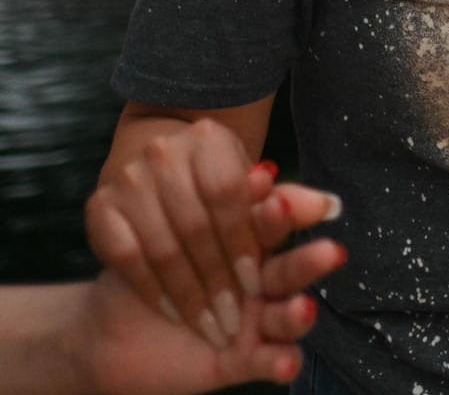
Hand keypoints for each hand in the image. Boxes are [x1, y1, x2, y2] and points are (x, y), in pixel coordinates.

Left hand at [72, 182, 346, 394]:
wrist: (111, 333)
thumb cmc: (145, 274)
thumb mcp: (170, 235)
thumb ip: (213, 209)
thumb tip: (264, 172)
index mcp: (251, 248)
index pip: (275, 230)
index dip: (283, 218)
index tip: (281, 204)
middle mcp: (261, 286)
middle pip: (290, 273)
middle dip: (307, 262)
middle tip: (331, 253)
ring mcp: (255, 325)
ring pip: (289, 318)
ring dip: (299, 314)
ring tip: (305, 308)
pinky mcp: (244, 362)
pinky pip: (269, 363)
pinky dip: (280, 362)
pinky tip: (286, 360)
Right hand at [86, 118, 268, 347]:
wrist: (155, 170)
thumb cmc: (218, 184)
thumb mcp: (255, 188)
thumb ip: (289, 201)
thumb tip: (331, 207)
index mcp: (210, 141)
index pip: (231, 195)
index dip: (247, 242)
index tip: (261, 284)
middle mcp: (165, 153)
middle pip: (196, 225)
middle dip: (219, 278)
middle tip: (236, 319)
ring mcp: (128, 179)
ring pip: (162, 246)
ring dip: (188, 292)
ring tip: (210, 325)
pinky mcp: (99, 207)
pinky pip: (127, 256)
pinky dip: (152, 288)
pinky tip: (172, 312)